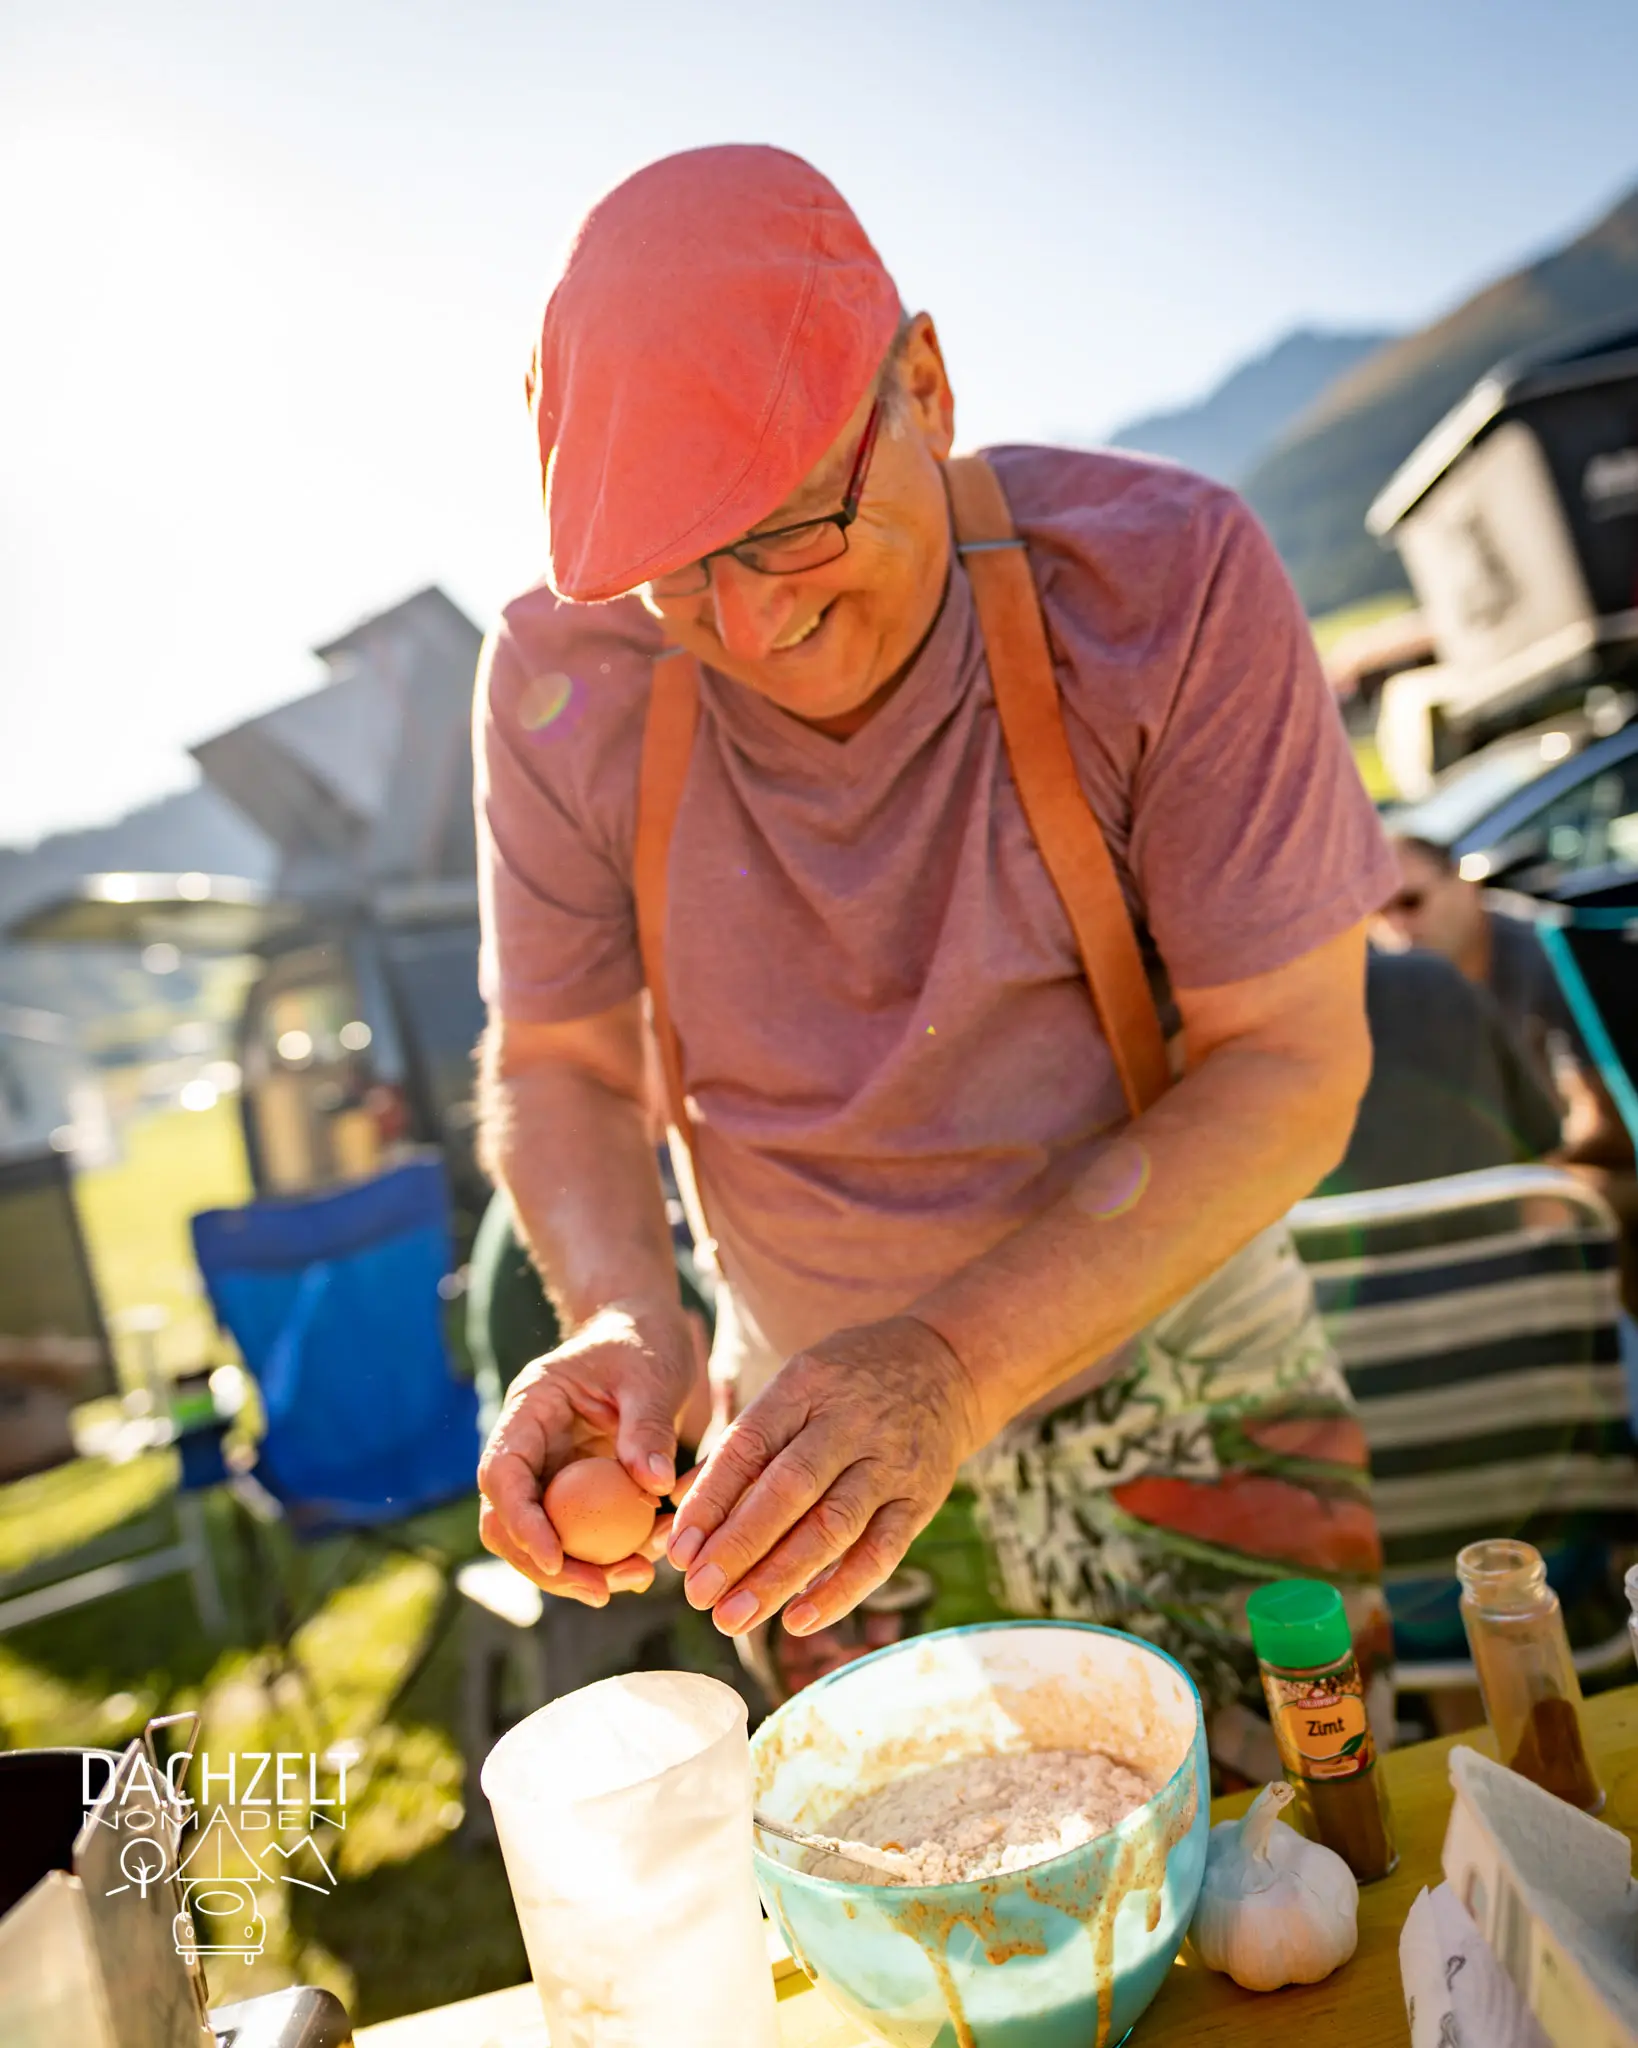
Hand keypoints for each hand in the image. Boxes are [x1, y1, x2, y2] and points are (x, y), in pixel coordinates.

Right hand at [477, 1299, 699, 1607]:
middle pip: (507, 1521)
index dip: (521, 1522)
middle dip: (548, 1565)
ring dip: (578, 1571)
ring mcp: (547, 1470)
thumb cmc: (644, 1343)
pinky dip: (605, 1555)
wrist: (646, 1333)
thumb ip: (649, 1426)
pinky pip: (577, 1534)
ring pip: (539, 1539)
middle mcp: (527, 1444)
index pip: (502, 1474)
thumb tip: (655, 1485)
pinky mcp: (572, 1489)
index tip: (558, 1559)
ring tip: (637, 1577)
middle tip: (604, 1590)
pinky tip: (646, 1560)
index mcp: (529, 1408)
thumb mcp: (651, 1376)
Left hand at [664, 1316, 983, 1638]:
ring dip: (779, 1578)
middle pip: (789, 1491)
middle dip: (739, 1547)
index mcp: (804, 1387)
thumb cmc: (847, 1384)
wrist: (946, 1367)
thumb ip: (743, 1445)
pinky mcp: (920, 1500)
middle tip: (698, 1596)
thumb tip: (679, 1505)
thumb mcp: (794, 1387)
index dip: (710, 1501)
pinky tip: (799, 1620)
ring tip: (734, 1618)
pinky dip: (841, 1591)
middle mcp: (849, 1423)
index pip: (749, 1447)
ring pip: (832, 1527)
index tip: (678, 1551)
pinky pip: (881, 1553)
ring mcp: (889, 1463)